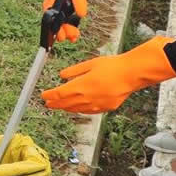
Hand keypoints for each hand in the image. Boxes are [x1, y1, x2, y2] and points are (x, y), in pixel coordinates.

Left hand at [40, 36, 175, 112]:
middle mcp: (88, 98)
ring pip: (76, 109)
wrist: (132, 74)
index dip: (50, 95)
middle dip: (55, 104)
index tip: (43, 95)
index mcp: (82, 86)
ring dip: (66, 108)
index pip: (60, 93)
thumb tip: (62, 76)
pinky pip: (88, 111)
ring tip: (60, 106)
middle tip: (47, 103)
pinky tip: (77, 107)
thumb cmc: (113, 66)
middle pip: (66, 104)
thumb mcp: (90, 64)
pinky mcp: (106, 108)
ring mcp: (97, 105)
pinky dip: (80, 110)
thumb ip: (74, 71)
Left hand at [44, 0, 135, 39]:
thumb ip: (70, 13)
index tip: (56, 41)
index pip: (47, 13)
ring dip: (65, 19)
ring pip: (59, 1)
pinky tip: (82, 14)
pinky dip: (78, 2)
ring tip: (73, 33)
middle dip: (57, 27)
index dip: (50, 28)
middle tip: (64, 39)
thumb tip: (70, 35)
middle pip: (50, 9)